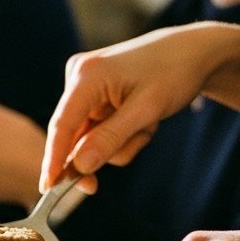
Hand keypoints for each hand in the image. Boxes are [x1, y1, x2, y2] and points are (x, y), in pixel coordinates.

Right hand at [42, 23, 236, 189]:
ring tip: (149, 122)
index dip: (53, 158)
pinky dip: (123, 134)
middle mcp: (79, 77)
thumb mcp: (146, 110)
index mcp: (87, 75)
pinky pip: (100, 131)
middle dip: (108, 148)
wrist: (192, 53)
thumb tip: (79, 166)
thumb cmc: (173, 73)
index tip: (47, 188)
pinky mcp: (95, 95)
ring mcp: (86, 86)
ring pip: (92, 138)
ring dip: (122, 141)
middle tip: (129, 152)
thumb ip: (111, 139)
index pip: (62, 125)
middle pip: (76, 135)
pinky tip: (143, 119)